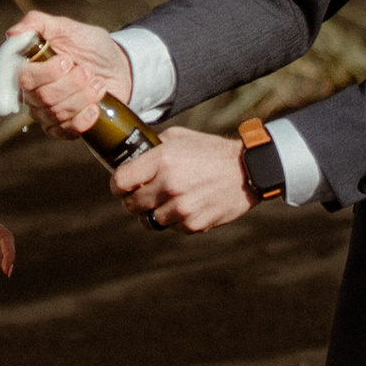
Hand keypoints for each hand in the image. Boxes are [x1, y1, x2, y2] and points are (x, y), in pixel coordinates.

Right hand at [5, 12, 126, 134]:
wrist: (118, 68)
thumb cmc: (89, 46)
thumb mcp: (67, 28)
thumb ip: (38, 24)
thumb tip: (12, 33)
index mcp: (30, 68)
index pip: (23, 78)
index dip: (46, 72)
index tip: (67, 61)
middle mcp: (33, 93)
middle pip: (44, 97)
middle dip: (72, 83)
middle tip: (88, 70)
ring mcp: (47, 113)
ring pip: (57, 113)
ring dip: (83, 97)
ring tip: (98, 83)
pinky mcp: (63, 128)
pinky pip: (65, 131)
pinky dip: (83, 119)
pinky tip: (95, 107)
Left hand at [110, 125, 252, 234]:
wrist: (248, 170)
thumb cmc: (211, 151)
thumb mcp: (180, 137)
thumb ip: (153, 147)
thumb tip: (130, 156)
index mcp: (162, 159)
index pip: (120, 181)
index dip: (117, 185)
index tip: (122, 186)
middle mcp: (169, 184)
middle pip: (131, 204)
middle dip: (133, 199)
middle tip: (143, 194)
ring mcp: (182, 207)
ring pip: (149, 220)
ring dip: (152, 212)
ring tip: (165, 201)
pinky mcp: (194, 224)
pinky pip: (170, 228)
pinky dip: (172, 220)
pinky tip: (184, 206)